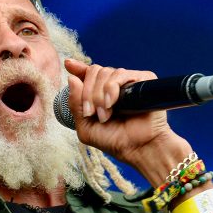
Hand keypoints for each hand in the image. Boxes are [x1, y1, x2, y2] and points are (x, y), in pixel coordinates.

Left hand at [64, 59, 186, 174]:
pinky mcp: (143, 80)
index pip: (88, 74)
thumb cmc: (115, 141)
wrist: (138, 148)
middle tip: (91, 113)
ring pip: (105, 72)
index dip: (78, 68)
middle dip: (87, 94)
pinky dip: (111, 88)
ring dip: (99, 96)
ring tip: (104, 115)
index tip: (69, 64)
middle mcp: (114, 85)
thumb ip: (75, 104)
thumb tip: (72, 78)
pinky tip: (111, 104)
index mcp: (100, 94)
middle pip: (94, 72)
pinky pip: (120, 74)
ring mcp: (128, 82)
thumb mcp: (86, 127)